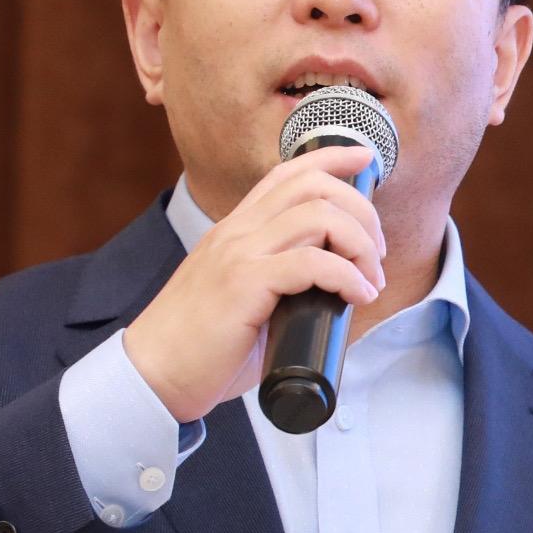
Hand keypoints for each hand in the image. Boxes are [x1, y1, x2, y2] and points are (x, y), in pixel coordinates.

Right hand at [122, 144, 385, 421]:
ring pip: (318, 216)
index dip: (332, 158)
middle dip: (362, 210)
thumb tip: (336, 293)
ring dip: (360, 243)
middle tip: (377, 253)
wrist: (154, 374)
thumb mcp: (244, 298)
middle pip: (313, 186)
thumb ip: (279, 283)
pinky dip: (347, 276)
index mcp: (236, 229)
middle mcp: (237, 231)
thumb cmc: (203, 349)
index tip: (367, 161)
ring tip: (371, 279)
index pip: (287, 173)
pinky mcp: (243, 284)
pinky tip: (359, 296)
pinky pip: (311, 262)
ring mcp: (239, 254)